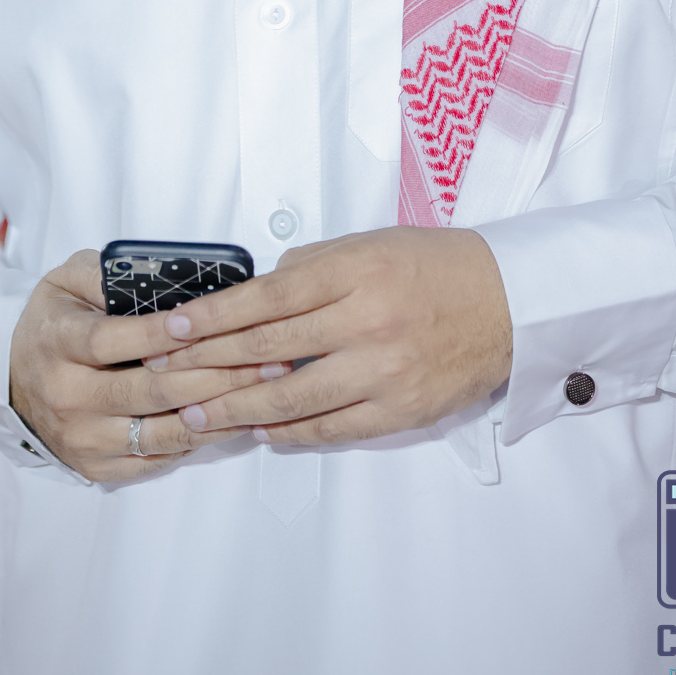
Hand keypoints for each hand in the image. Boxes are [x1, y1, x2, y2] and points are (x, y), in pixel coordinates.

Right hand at [7, 250, 287, 481]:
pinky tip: (233, 420)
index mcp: (59, 344)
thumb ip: (103, 273)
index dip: (162, 333)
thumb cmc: (54, 323)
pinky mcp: (96, 467)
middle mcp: (67, 397)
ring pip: (160, 432)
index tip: (207, 320)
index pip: (114, 341)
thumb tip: (155, 274)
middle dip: (215, 374)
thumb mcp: (64, 281)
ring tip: (263, 391)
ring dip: (217, 412)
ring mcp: (82, 439)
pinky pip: (157, 459)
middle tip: (265, 358)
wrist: (11, 380)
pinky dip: (198, 441)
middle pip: (149, 391)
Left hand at [135, 227, 511, 446]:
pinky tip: (261, 429)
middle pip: (272, 348)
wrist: (509, 302)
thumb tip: (261, 290)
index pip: (270, 297)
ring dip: (239, 407)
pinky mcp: (401, 410)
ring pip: (295, 396)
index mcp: (357, 271)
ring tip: (198, 415)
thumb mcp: (371, 244)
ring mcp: (385, 371)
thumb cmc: (435, 266)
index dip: (218, 316)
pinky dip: (292, 431)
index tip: (177, 326)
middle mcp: (368, 321)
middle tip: (166, 374)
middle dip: (211, 363)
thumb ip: (314, 266)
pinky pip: (334, 427)